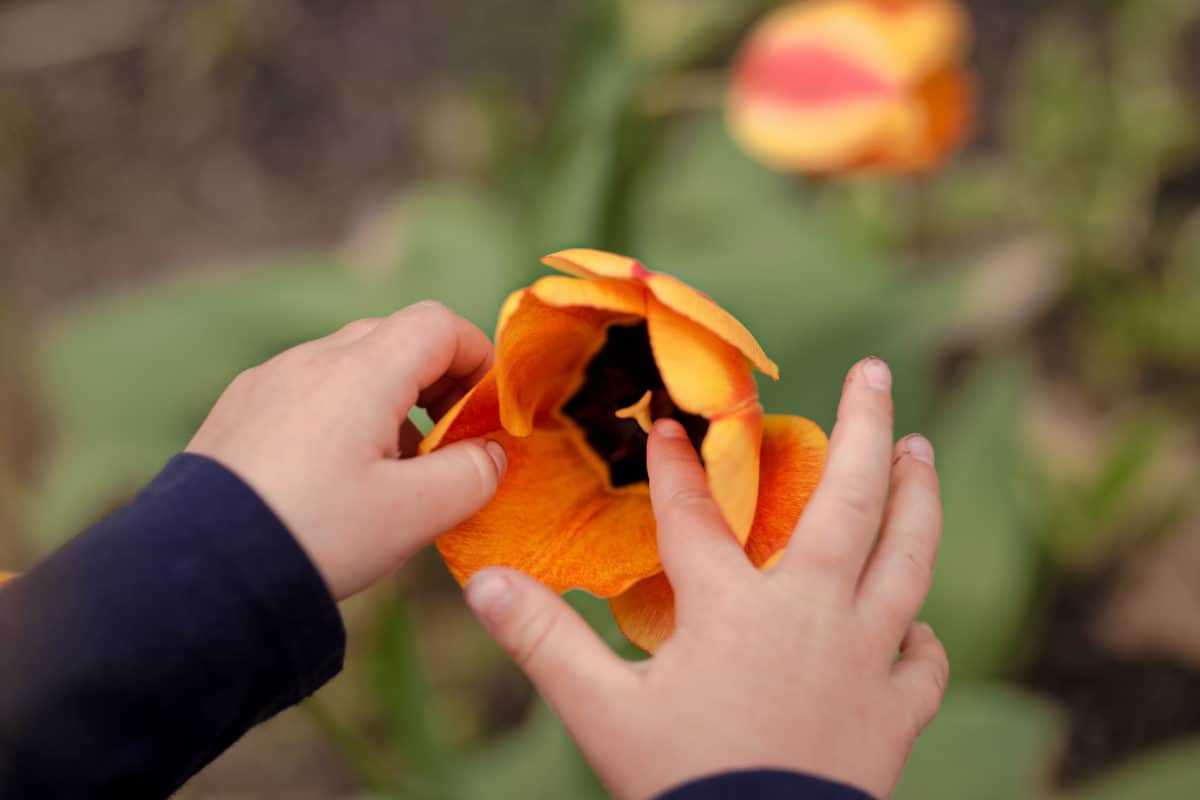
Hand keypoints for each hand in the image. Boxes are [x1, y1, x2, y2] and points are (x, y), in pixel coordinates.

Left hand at [187, 301, 506, 599]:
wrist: (201, 574)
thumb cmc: (317, 535)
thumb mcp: (415, 514)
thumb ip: (472, 474)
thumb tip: (492, 453)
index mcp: (361, 373)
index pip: (439, 324)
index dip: (479, 357)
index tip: (489, 410)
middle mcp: (311, 360)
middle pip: (396, 338)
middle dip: (438, 380)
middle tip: (452, 440)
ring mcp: (269, 381)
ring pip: (351, 364)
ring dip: (390, 400)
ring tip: (396, 468)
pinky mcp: (239, 409)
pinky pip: (309, 389)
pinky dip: (343, 414)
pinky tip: (339, 475)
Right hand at [463, 357, 945, 798]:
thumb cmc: (680, 783)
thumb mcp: (600, 713)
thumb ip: (544, 640)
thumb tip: (483, 582)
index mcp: (735, 608)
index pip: (697, 516)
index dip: (677, 466)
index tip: (667, 424)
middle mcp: (812, 614)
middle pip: (848, 502)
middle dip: (863, 426)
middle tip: (876, 371)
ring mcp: (865, 659)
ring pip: (906, 560)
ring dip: (916, 498)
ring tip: (921, 451)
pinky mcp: (896, 713)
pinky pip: (924, 661)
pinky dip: (921, 635)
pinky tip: (916, 623)